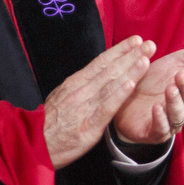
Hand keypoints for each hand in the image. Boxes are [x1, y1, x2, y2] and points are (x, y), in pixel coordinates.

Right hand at [45, 37, 153, 168]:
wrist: (34, 143)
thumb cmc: (50, 123)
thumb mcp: (63, 97)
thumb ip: (80, 86)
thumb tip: (96, 75)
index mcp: (75, 83)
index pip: (101, 62)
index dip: (120, 50)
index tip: (136, 41)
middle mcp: (81, 90)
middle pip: (110, 69)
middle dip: (131, 55)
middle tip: (150, 44)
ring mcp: (85, 106)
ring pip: (110, 84)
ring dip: (130, 71)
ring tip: (145, 59)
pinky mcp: (89, 125)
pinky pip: (106, 107)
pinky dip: (118, 95)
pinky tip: (131, 85)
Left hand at [113, 36, 183, 145]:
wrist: (126, 95)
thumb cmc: (155, 79)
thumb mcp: (176, 61)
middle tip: (180, 75)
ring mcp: (172, 122)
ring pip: (180, 115)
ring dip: (176, 102)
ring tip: (170, 89)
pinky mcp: (155, 132)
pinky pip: (161, 128)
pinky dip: (160, 119)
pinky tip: (156, 107)